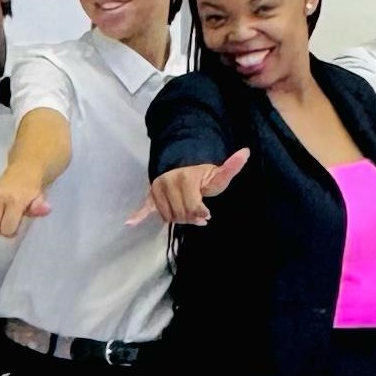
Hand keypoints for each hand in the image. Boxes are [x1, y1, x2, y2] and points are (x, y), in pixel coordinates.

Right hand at [130, 147, 249, 226]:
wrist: (182, 163)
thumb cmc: (202, 174)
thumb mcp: (218, 173)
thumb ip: (231, 166)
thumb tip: (246, 152)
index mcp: (186, 178)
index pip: (193, 207)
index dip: (201, 214)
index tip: (207, 215)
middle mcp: (169, 182)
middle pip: (181, 214)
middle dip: (191, 218)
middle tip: (200, 216)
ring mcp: (159, 189)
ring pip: (168, 216)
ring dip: (178, 219)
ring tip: (187, 213)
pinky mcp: (151, 195)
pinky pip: (144, 206)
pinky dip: (137, 215)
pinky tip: (129, 223)